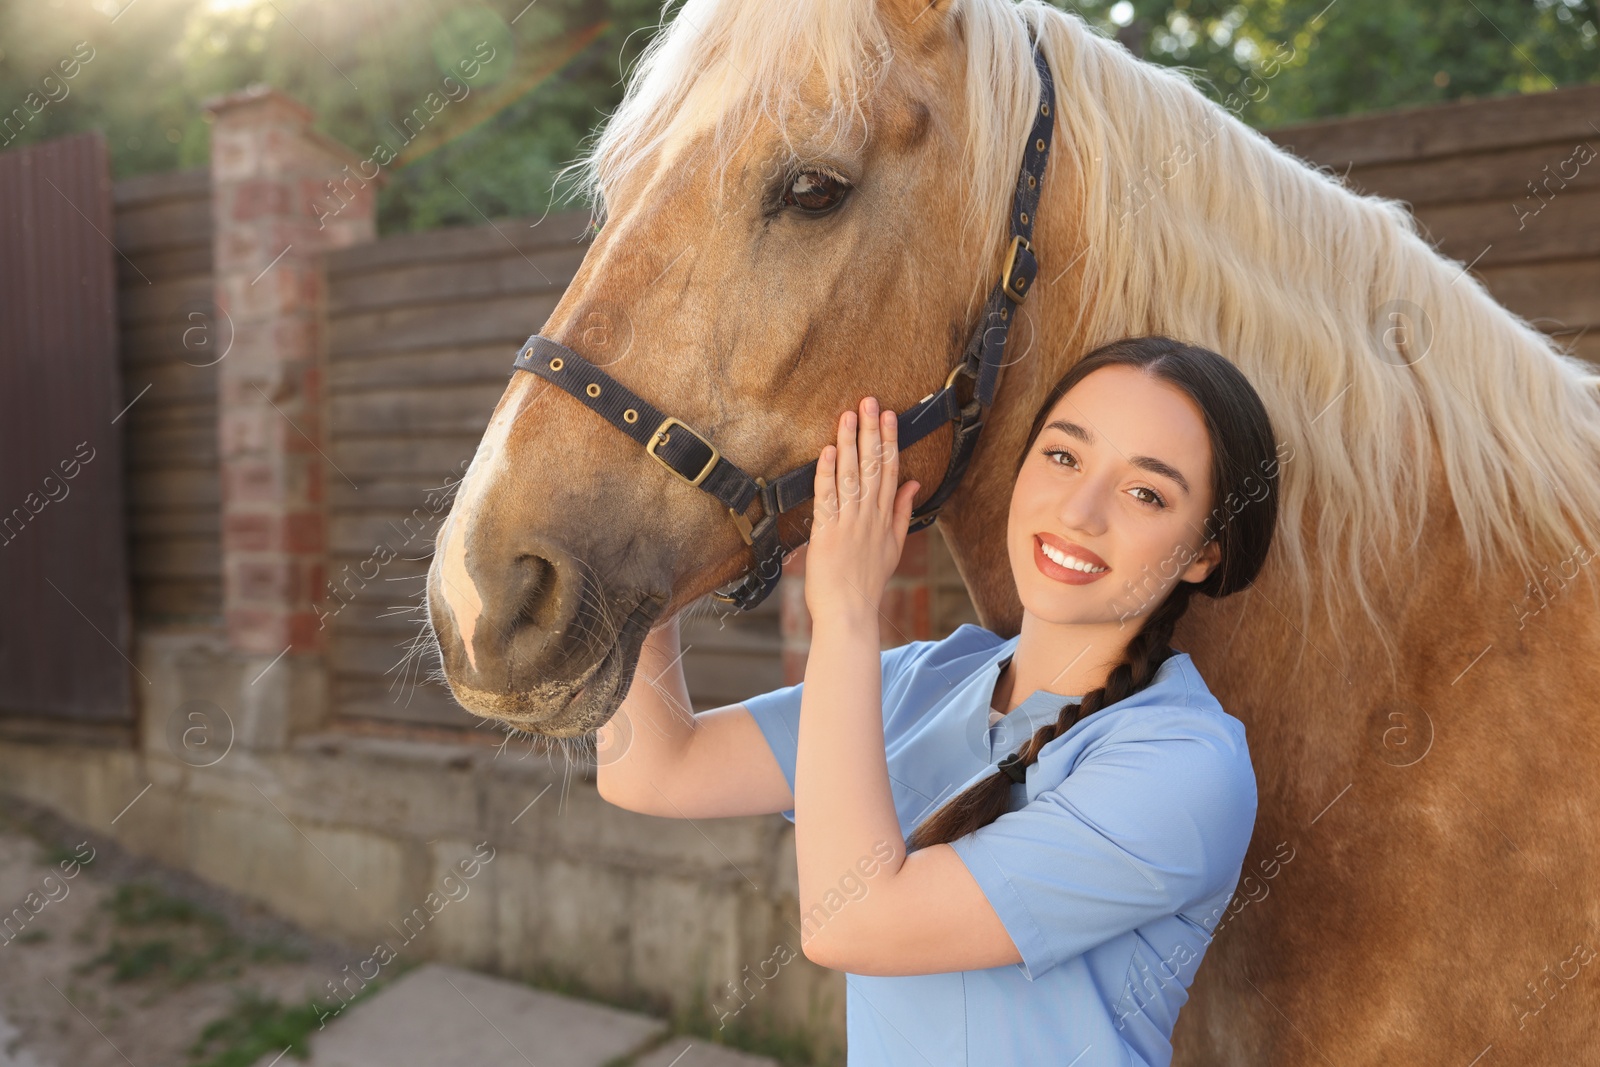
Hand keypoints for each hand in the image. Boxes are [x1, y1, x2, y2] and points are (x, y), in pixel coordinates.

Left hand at [805, 396, 920, 622]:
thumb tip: (915, 483)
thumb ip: (902, 511)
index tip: (889, 415)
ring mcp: (849, 523)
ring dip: (849, 443)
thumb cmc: (866, 582)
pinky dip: (827, 473)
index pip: (891, 471)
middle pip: (873, 466)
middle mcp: (869, 516)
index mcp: (884, 517)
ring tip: (848, 415)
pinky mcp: (828, 533)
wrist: (849, 612)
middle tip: (870, 402)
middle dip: (871, 431)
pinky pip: (828, 498)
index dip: (889, 441)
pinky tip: (827, 451)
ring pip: (851, 475)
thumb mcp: (893, 546)